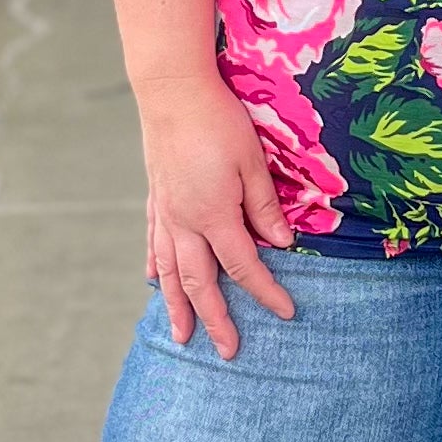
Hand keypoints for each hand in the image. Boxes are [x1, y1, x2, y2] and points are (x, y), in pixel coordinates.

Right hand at [138, 74, 299, 357]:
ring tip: (181, 337)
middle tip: (228, 352)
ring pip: (169, 272)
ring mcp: (165, 211)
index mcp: (213, 215)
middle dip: (215, 320)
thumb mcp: (252, 161)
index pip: (243, 266)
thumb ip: (264, 206)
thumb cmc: (218, 120)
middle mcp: (184, 222)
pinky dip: (155, 267)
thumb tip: (281, 244)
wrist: (171, 89)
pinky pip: (154, 242)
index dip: (266, 293)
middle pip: (200, 283)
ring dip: (177, 307)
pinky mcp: (156, 197)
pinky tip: (154, 281)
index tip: (287, 313)